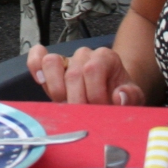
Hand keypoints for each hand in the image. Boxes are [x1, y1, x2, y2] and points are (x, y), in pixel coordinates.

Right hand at [26, 44, 143, 105]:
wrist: (110, 92)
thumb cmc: (119, 95)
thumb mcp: (133, 97)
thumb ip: (130, 96)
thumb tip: (118, 96)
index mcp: (105, 57)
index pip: (93, 69)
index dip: (95, 93)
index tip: (100, 108)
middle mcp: (84, 55)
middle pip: (73, 73)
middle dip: (78, 100)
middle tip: (84, 113)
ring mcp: (66, 60)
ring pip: (51, 63)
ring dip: (57, 89)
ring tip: (65, 103)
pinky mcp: (51, 68)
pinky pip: (37, 58)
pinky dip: (35, 67)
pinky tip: (40, 80)